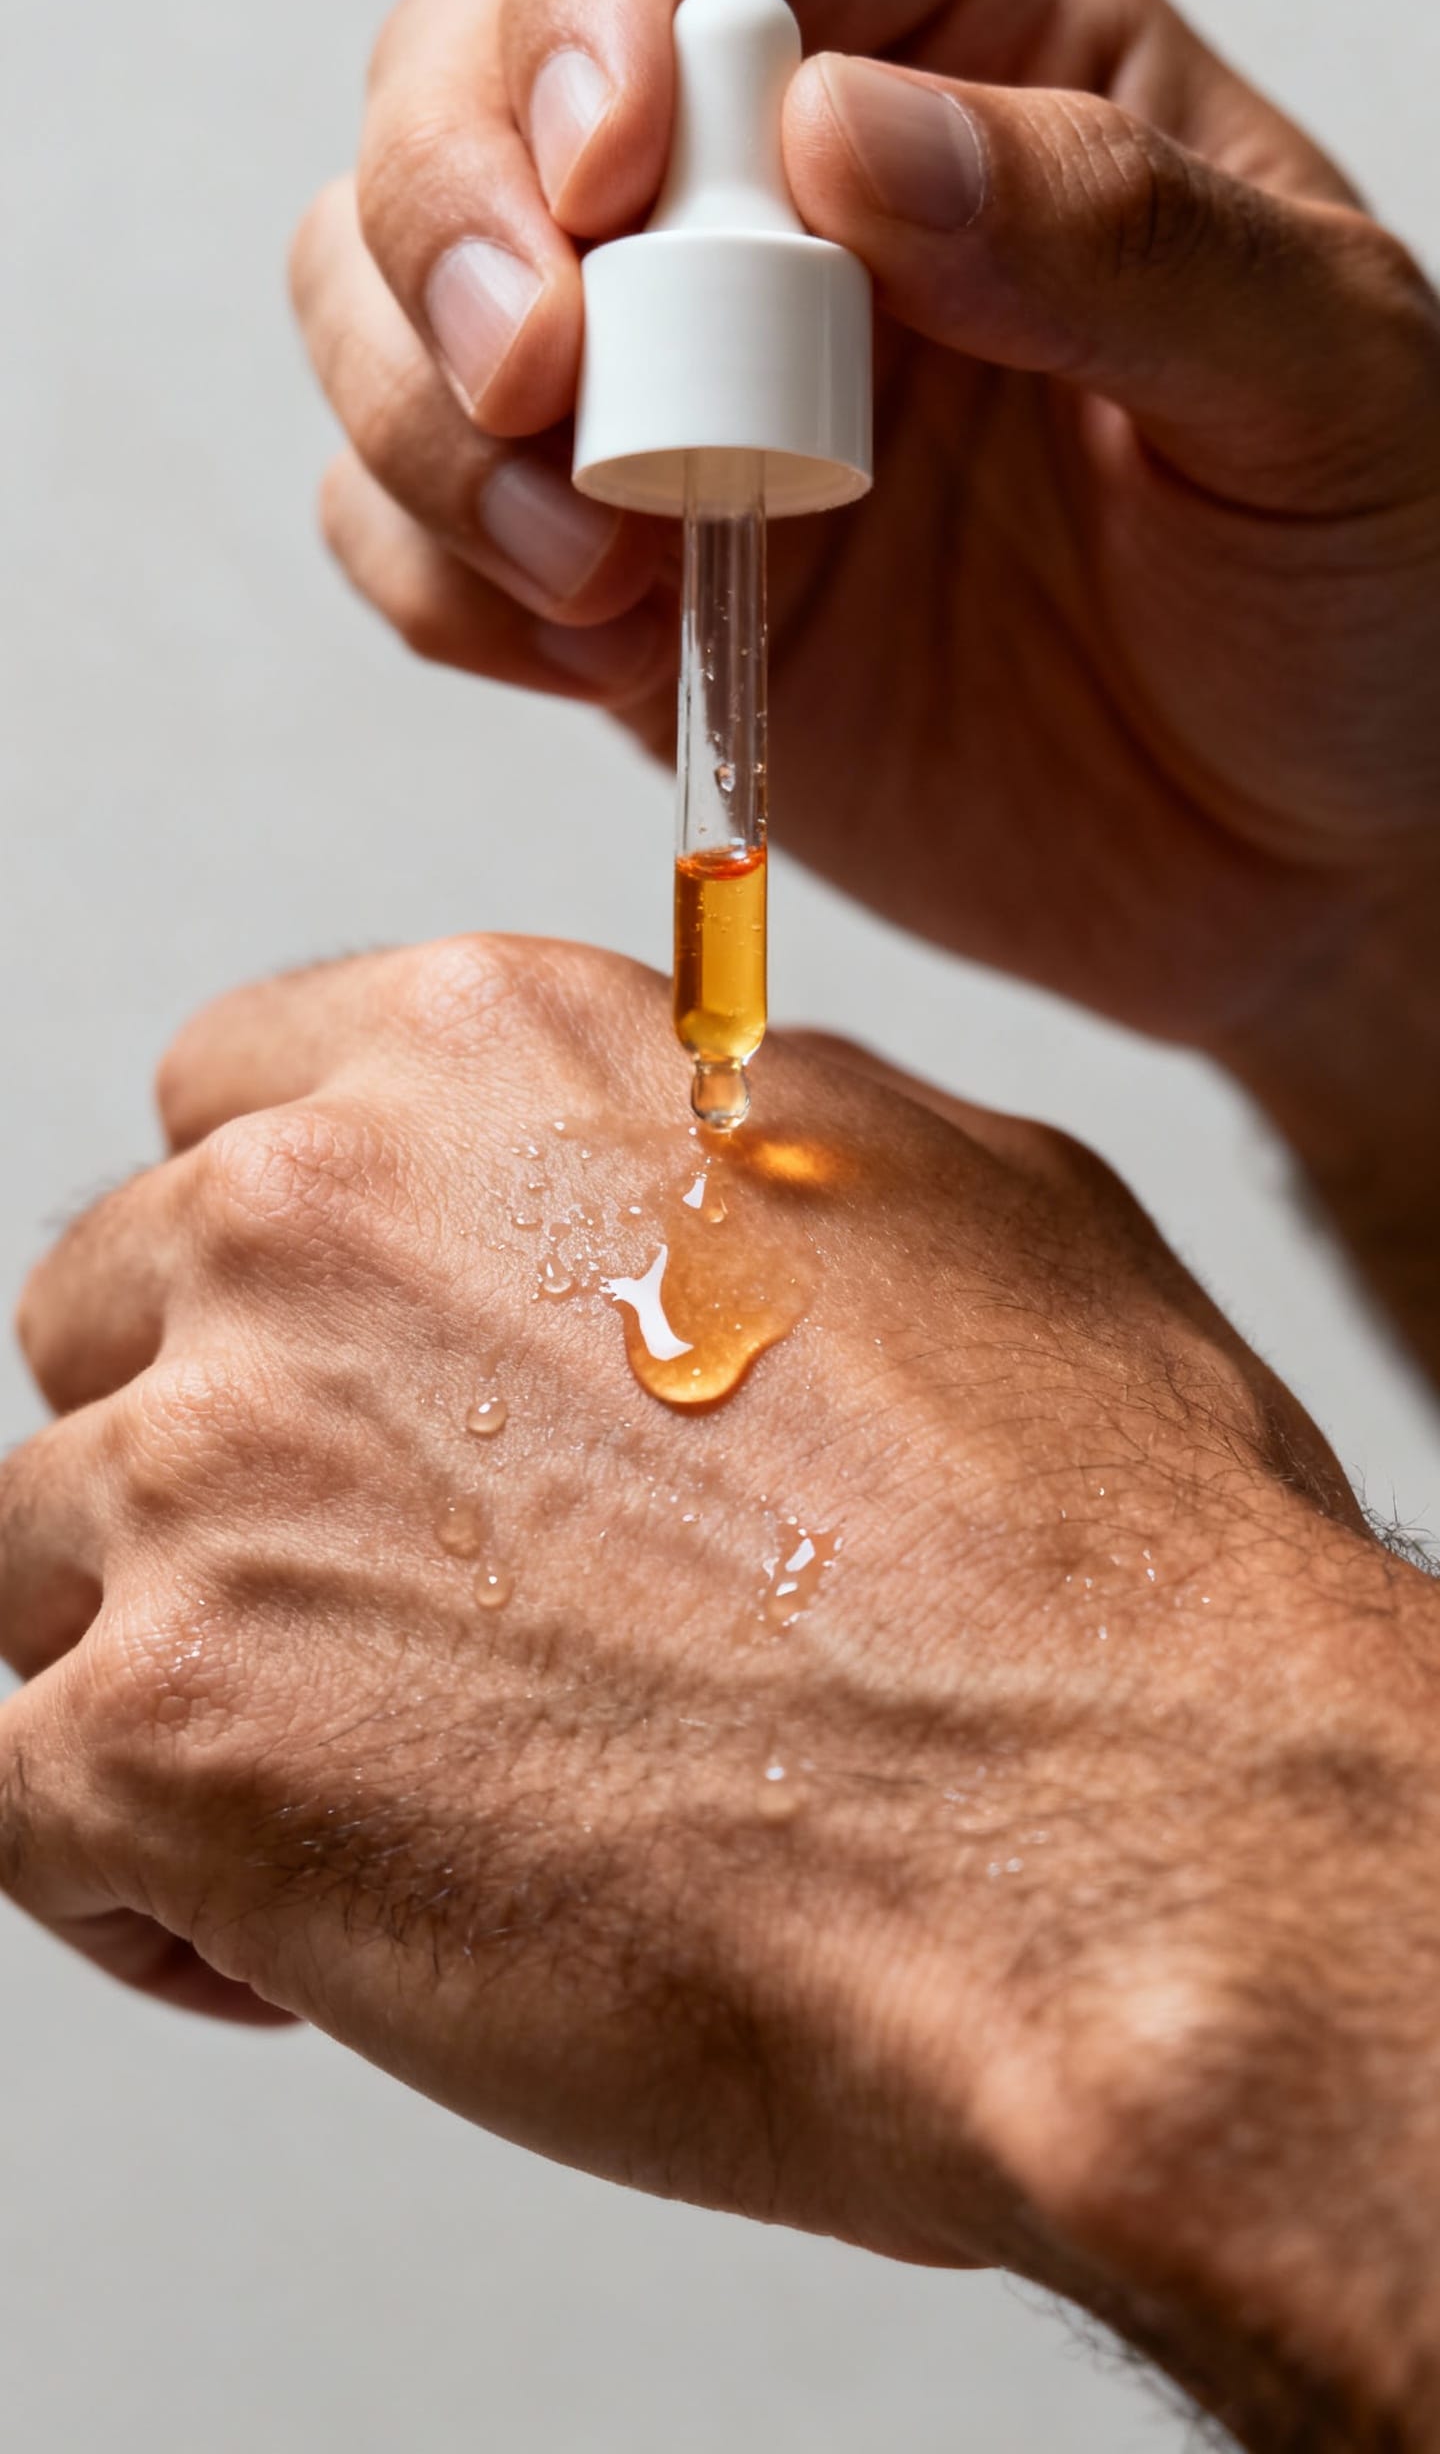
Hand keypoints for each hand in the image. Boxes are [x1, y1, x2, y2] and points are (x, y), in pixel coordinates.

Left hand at [5, 939, 1437, 2444]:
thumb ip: (730, 1153)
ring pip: (43, 1556)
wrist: (1117, 1843)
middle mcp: (308, 1229)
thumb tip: (670, 1182)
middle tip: (382, 1591)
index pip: (224, 1099)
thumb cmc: (1093, 1563)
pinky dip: (133, 1881)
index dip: (284, 1263)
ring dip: (179, 1663)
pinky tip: (295, 1927)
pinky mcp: (161, 1740)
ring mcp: (208, 1479)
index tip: (333, 1362)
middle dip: (218, 1453)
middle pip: (110, 1320)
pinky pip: (18, 1798)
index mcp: (482, 1057)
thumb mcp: (965, 1207)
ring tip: (377, 1778)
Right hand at [290, 0, 1439, 1061]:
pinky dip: (434, 577)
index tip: (618, 170)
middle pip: (472, 82)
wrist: (1301, 862)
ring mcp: (682, 409)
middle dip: (455, 213)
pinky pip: (419, 540)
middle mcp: (782, 219)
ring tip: (591, 555)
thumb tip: (849, 134)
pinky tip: (586, 637)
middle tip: (538, 378)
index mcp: (971, 70)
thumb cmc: (1356, 593)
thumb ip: (1110, 234)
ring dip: (418, 409)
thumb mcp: (1320, 383)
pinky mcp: (625, 594)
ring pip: (392, 301)